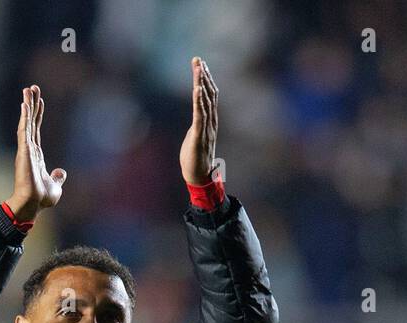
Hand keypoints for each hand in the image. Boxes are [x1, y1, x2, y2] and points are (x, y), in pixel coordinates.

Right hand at [4, 85, 65, 221]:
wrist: (33, 204)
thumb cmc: (41, 198)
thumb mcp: (55, 185)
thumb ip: (58, 177)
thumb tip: (61, 172)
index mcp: (36, 155)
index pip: (36, 130)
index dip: (37, 114)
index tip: (39, 100)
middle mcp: (29, 149)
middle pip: (31, 121)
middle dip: (32, 104)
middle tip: (32, 87)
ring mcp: (26, 149)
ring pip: (26, 122)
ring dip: (27, 105)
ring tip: (27, 89)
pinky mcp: (24, 151)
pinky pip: (24, 130)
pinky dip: (24, 117)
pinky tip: (25, 104)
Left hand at [180, 57, 218, 185]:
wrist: (199, 179)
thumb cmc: (196, 160)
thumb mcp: (195, 137)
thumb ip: (198, 126)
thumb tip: (197, 118)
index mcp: (209, 122)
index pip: (210, 96)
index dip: (206, 79)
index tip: (201, 64)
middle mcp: (211, 123)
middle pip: (209, 94)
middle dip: (203, 76)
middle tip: (198, 59)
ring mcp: (206, 129)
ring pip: (205, 102)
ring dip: (201, 84)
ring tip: (198, 68)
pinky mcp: (199, 136)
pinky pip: (200, 116)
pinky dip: (199, 102)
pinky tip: (197, 89)